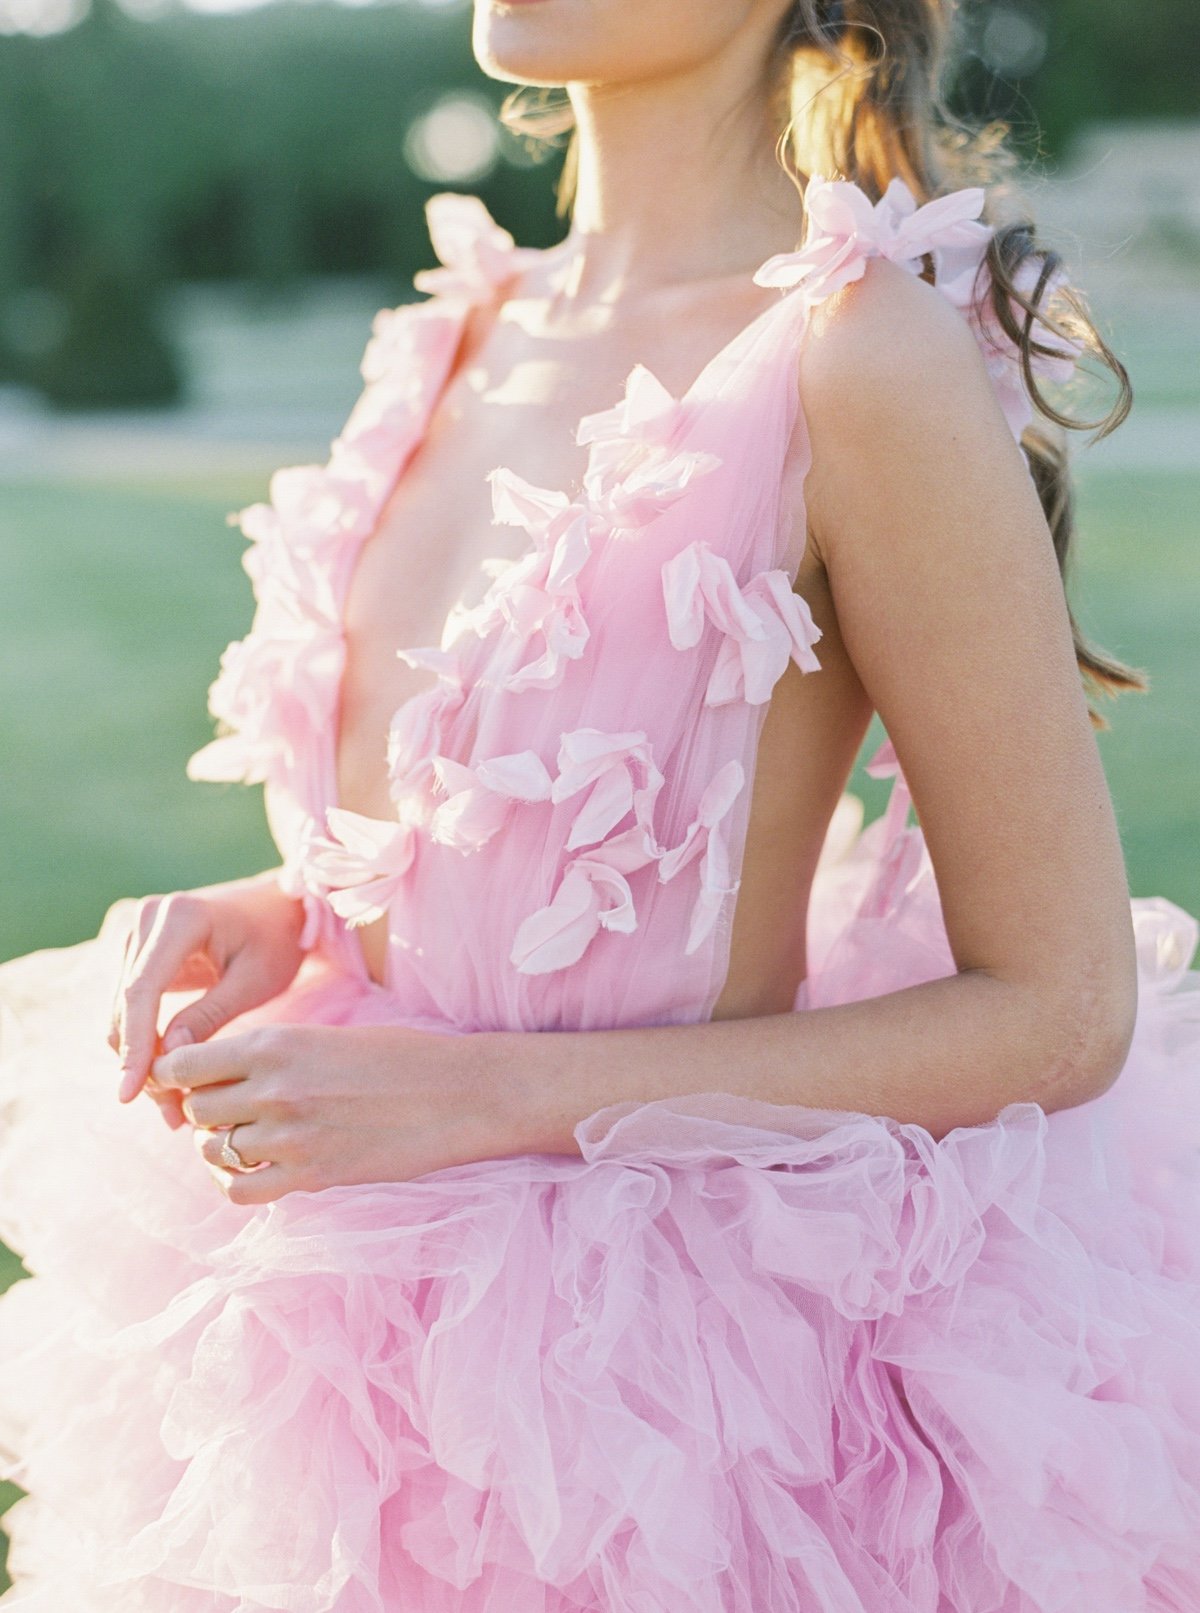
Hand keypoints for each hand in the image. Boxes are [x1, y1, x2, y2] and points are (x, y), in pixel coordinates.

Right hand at [108, 871, 307, 1123]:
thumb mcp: (254, 981)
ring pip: (122, 1010)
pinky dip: (145, 1043)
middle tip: (172, 1114)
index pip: (141, 992)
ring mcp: (139, 933)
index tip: (129, 1094)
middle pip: (126, 1005)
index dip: (133, 1047)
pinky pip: (132, 1005)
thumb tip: (166, 1060)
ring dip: (141, 1058)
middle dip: (141, 1063)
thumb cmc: (277, 940)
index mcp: (180, 918)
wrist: (281, 908)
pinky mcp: (139, 952)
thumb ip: (209, 1016)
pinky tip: (169, 1080)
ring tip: (174, 1107)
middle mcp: (149, 919)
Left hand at [149, 1022, 514, 1203]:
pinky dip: (239, 1180)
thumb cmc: (399, 1057)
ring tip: (255, 1136)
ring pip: (211, 1150)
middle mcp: (272, 1089)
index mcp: (274, 1044)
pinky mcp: (310, 1176)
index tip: (193, 1079)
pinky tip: (263, 1168)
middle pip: (194, 1109)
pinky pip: (238, 1189)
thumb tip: (218, 1073)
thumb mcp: (326, 1037)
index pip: (182, 1065)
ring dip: (223, 1145)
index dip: (178, 1074)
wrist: (458, 1093)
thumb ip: (270, 1055)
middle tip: (230, 1109)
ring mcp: (289, 1136)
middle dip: (205, 1110)